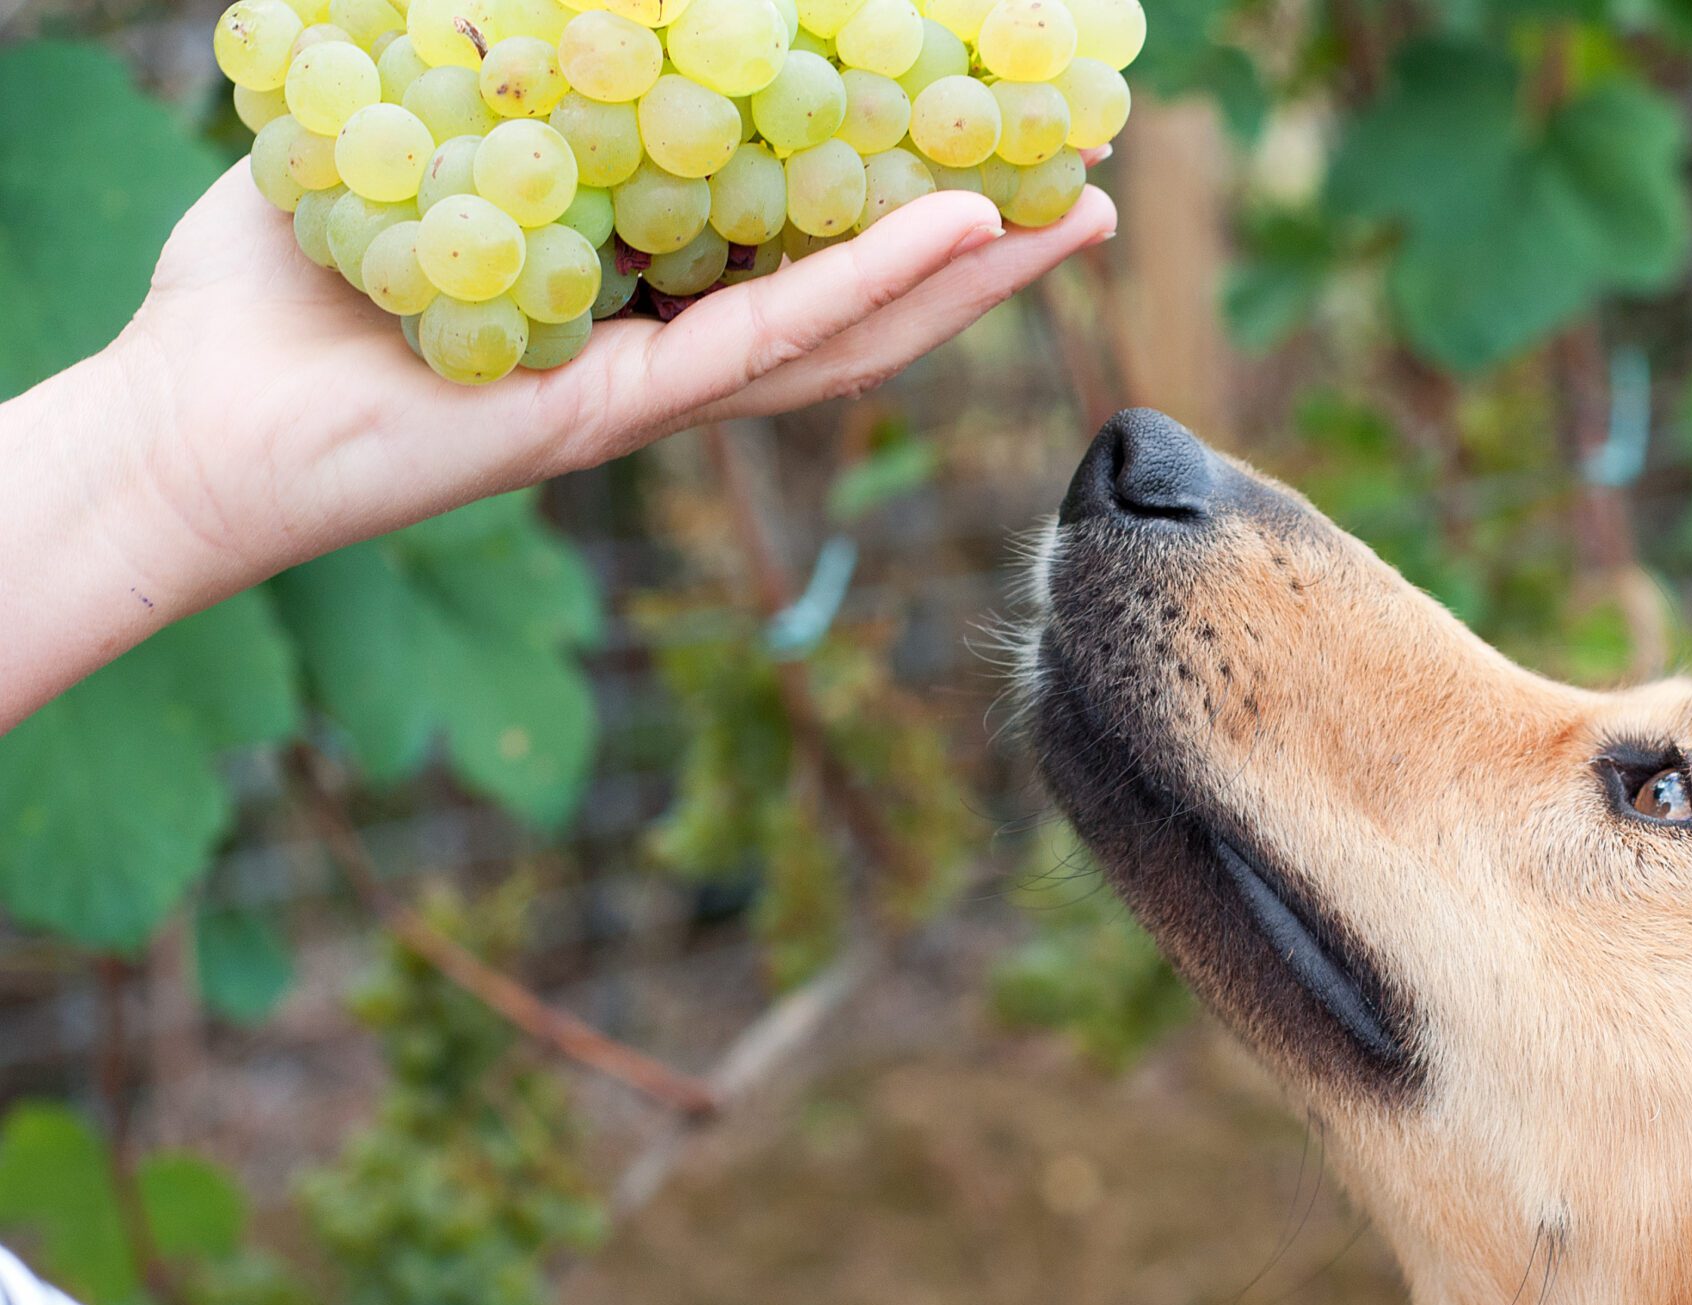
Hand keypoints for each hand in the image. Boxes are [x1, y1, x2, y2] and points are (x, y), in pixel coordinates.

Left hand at [0, 160, 1113, 726]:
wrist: (188, 416)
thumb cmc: (268, 291)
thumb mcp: (396, 134)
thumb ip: (476, 76)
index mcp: (626, 289)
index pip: (784, 238)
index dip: (887, 193)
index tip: (970, 133)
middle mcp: (660, 347)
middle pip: (851, 297)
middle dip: (973, 249)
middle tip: (1078, 183)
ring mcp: (649, 390)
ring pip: (844, 333)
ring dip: (967, 278)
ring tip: (1072, 212)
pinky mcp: (616, 412)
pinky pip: (766, 342)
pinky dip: (868, 286)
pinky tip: (957, 233)